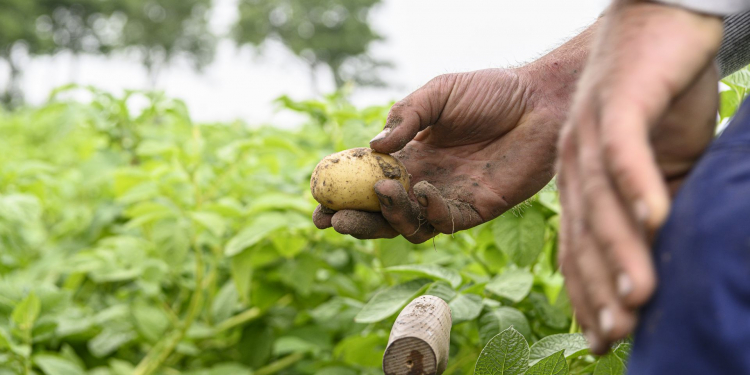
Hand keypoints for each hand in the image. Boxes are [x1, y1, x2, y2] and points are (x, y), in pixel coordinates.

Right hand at [313, 61, 580, 241]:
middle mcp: (423, 180)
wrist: (540, 102)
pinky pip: (442, 223)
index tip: (316, 195)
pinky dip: (427, 212)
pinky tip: (422, 190)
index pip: (366, 178)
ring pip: (406, 224)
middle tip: (330, 219)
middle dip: (353, 218)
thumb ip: (407, 116)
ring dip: (386, 216)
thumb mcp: (439, 93)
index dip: (341, 189)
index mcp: (410, 153)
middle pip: (379, 211)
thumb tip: (373, 148)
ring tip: (379, 194)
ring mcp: (447, 197)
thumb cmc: (491, 92)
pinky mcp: (474, 210)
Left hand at [557, 2, 721, 352]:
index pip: (578, 246)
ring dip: (620, 250)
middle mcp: (574, 163)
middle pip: (583, 234)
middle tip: (615, 337)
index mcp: (579, 181)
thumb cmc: (660, 98)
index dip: (587, 293)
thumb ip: (656, 206)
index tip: (601, 339)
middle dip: (598, 289)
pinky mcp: (617, 103)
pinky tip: (654, 216)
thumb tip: (667, 252)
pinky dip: (638, 183)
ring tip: (637, 297)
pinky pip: (623, 149)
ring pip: (601, 201)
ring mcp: (589, 133)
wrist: (659, 25)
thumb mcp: (661, 163)